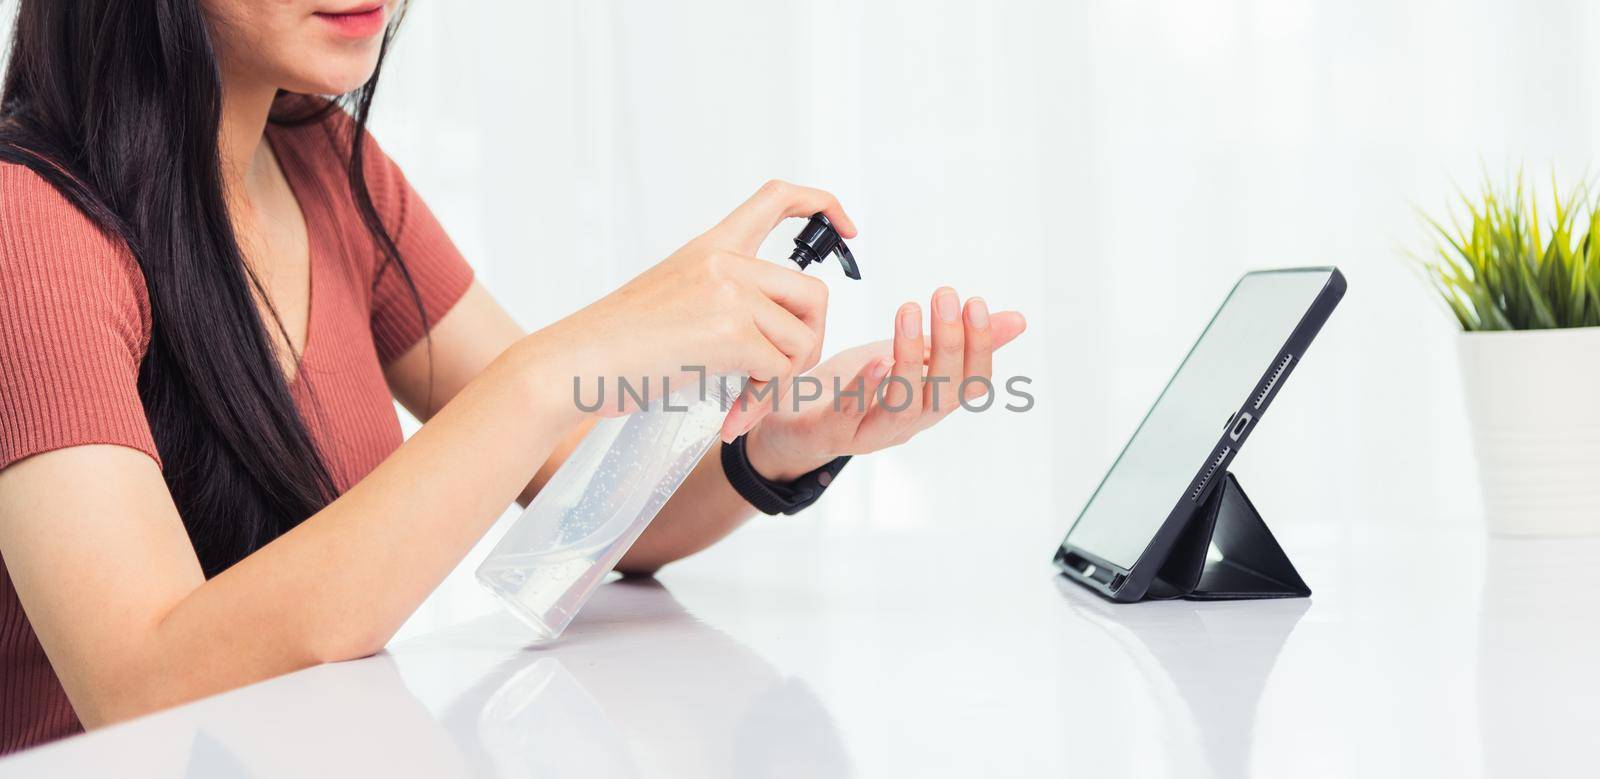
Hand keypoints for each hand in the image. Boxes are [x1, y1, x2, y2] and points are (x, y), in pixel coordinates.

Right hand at [541, 181, 853, 433]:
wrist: (574, 362)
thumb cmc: (616, 345)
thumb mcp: (672, 299)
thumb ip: (722, 297)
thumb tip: (772, 332)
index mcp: (710, 246)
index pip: (777, 198)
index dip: (822, 205)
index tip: (847, 228)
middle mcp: (724, 261)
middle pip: (814, 293)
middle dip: (810, 342)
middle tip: (782, 377)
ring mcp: (728, 293)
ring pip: (801, 340)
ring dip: (780, 382)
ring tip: (742, 404)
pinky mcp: (729, 331)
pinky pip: (779, 370)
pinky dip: (761, 401)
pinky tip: (730, 416)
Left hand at [743, 288, 1026, 480]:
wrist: (792, 426)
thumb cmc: (855, 388)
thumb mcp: (909, 357)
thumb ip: (957, 343)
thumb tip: (1016, 320)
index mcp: (929, 404)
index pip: (971, 383)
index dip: (980, 347)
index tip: (976, 303)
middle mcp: (907, 424)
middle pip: (943, 393)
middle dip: (951, 343)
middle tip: (946, 297)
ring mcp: (869, 432)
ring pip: (902, 404)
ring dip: (910, 357)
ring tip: (910, 313)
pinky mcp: (829, 431)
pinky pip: (851, 414)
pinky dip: (865, 387)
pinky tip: (875, 358)